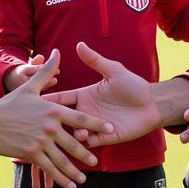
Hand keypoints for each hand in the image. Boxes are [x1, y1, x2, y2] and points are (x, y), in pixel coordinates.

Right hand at [0, 49, 108, 187]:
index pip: (80, 118)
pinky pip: (50, 168)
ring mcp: (41, 142)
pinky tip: (68, 186)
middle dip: (86, 154)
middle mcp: (50, 126)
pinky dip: (60, 178)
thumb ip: (46, 71)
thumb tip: (56, 51)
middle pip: (74, 142)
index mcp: (53, 109)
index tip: (110, 129)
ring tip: (83, 179)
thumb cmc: (9, 103)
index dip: (96, 124)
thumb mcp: (29, 86)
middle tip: (96, 161)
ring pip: (63, 159)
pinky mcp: (32, 154)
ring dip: (74, 171)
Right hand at [43, 42, 164, 146]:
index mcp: (84, 96)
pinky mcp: (105, 137)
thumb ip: (96, 60)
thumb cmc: (134, 86)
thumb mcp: (114, 71)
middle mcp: (86, 111)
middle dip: (54, 122)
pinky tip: (86, 138)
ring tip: (77, 132)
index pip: (62, 98)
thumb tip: (79, 44)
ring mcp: (95, 126)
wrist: (152, 104)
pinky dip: (85, 143)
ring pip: (75, 133)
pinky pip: (90, 143)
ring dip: (71, 134)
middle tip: (46, 123)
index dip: (49, 100)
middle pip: (64, 118)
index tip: (36, 102)